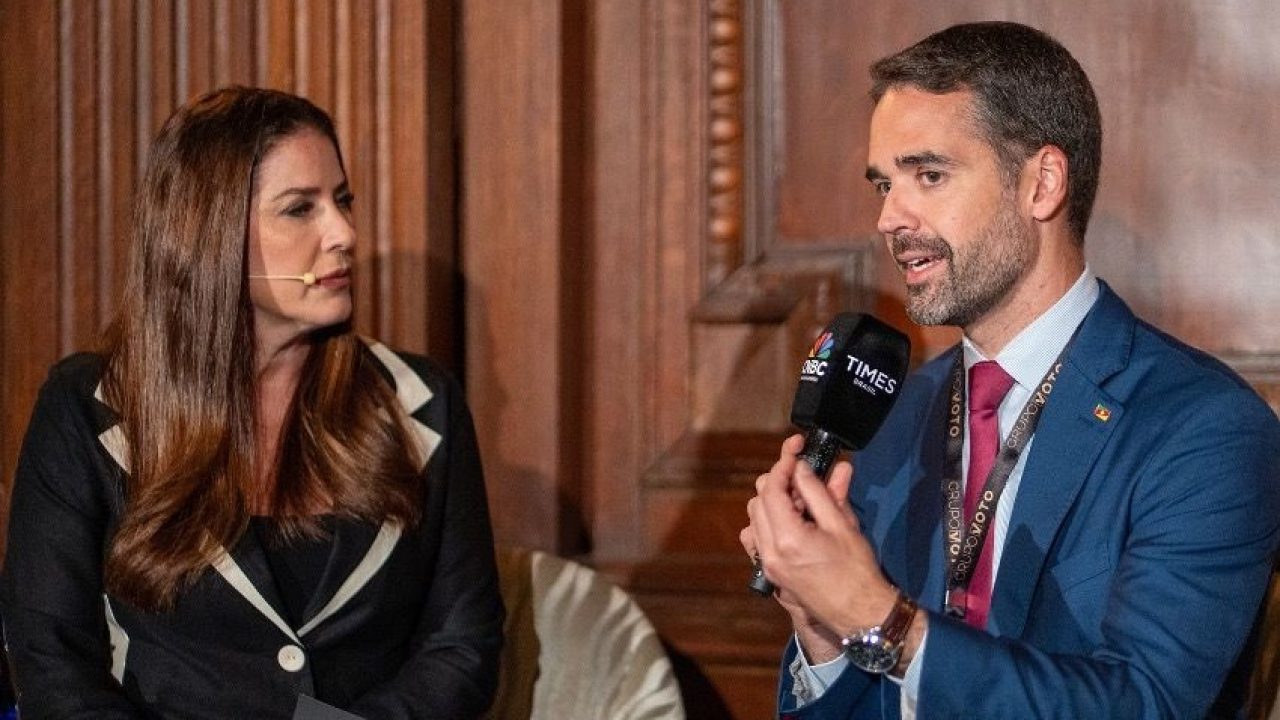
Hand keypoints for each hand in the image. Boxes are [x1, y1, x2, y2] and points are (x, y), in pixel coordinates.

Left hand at [745, 434, 897, 638]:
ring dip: (773, 500)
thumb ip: (820, 492)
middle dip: (779, 480)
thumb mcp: (842, 525)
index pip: (772, 488)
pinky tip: (792, 520)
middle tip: (805, 474)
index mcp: (787, 538)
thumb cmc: (857, 570)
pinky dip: (768, 521)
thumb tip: (804, 467)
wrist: (860, 614)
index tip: (797, 448)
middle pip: (758, 499)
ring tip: (803, 499)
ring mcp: (767, 563)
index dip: (784, 463)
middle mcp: (769, 551)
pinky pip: (757, 537)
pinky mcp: (770, 572)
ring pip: (755, 517)